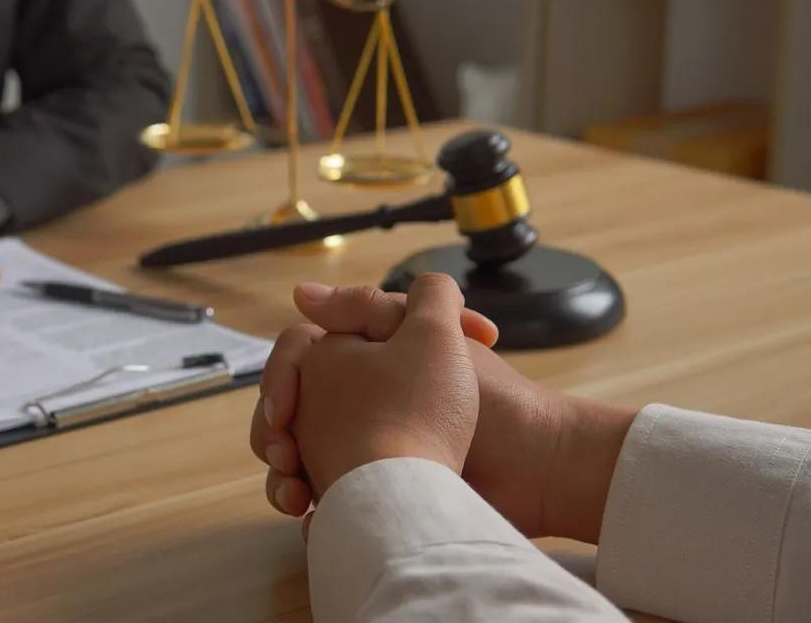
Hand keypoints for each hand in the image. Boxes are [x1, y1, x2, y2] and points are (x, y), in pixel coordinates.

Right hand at [288, 274, 480, 498]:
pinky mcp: (379, 496)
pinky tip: (316, 516)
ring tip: (297, 494)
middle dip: (275, 437)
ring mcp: (365, 452)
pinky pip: (325, 503)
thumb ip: (370, 306)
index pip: (295, 364)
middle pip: (286, 416)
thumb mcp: (430, 337)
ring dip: (284, 479)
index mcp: (368, 364)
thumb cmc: (494, 404)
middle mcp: (359, 405)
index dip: (280, 383)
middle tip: (286, 454)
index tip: (285, 409)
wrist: (536, 472)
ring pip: (295, 461)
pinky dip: (314, 510)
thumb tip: (301, 295)